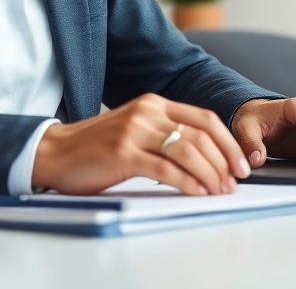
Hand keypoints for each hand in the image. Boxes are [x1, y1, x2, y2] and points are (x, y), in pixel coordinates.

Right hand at [30, 93, 249, 195]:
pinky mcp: (123, 153)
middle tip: (235, 182)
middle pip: (201, 135)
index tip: (241, 164)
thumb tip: (208, 157)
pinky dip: (188, 183)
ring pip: (188, 152)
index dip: (228, 143)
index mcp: (155, 103)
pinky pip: (166, 170)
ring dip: (210, 174)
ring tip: (219, 191)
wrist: (54, 153)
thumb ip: (166, 133)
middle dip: (224, 161)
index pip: (204, 119)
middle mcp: (147, 112)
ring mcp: (134, 131)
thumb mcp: (136, 129)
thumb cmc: (97, 148)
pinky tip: (198, 193)